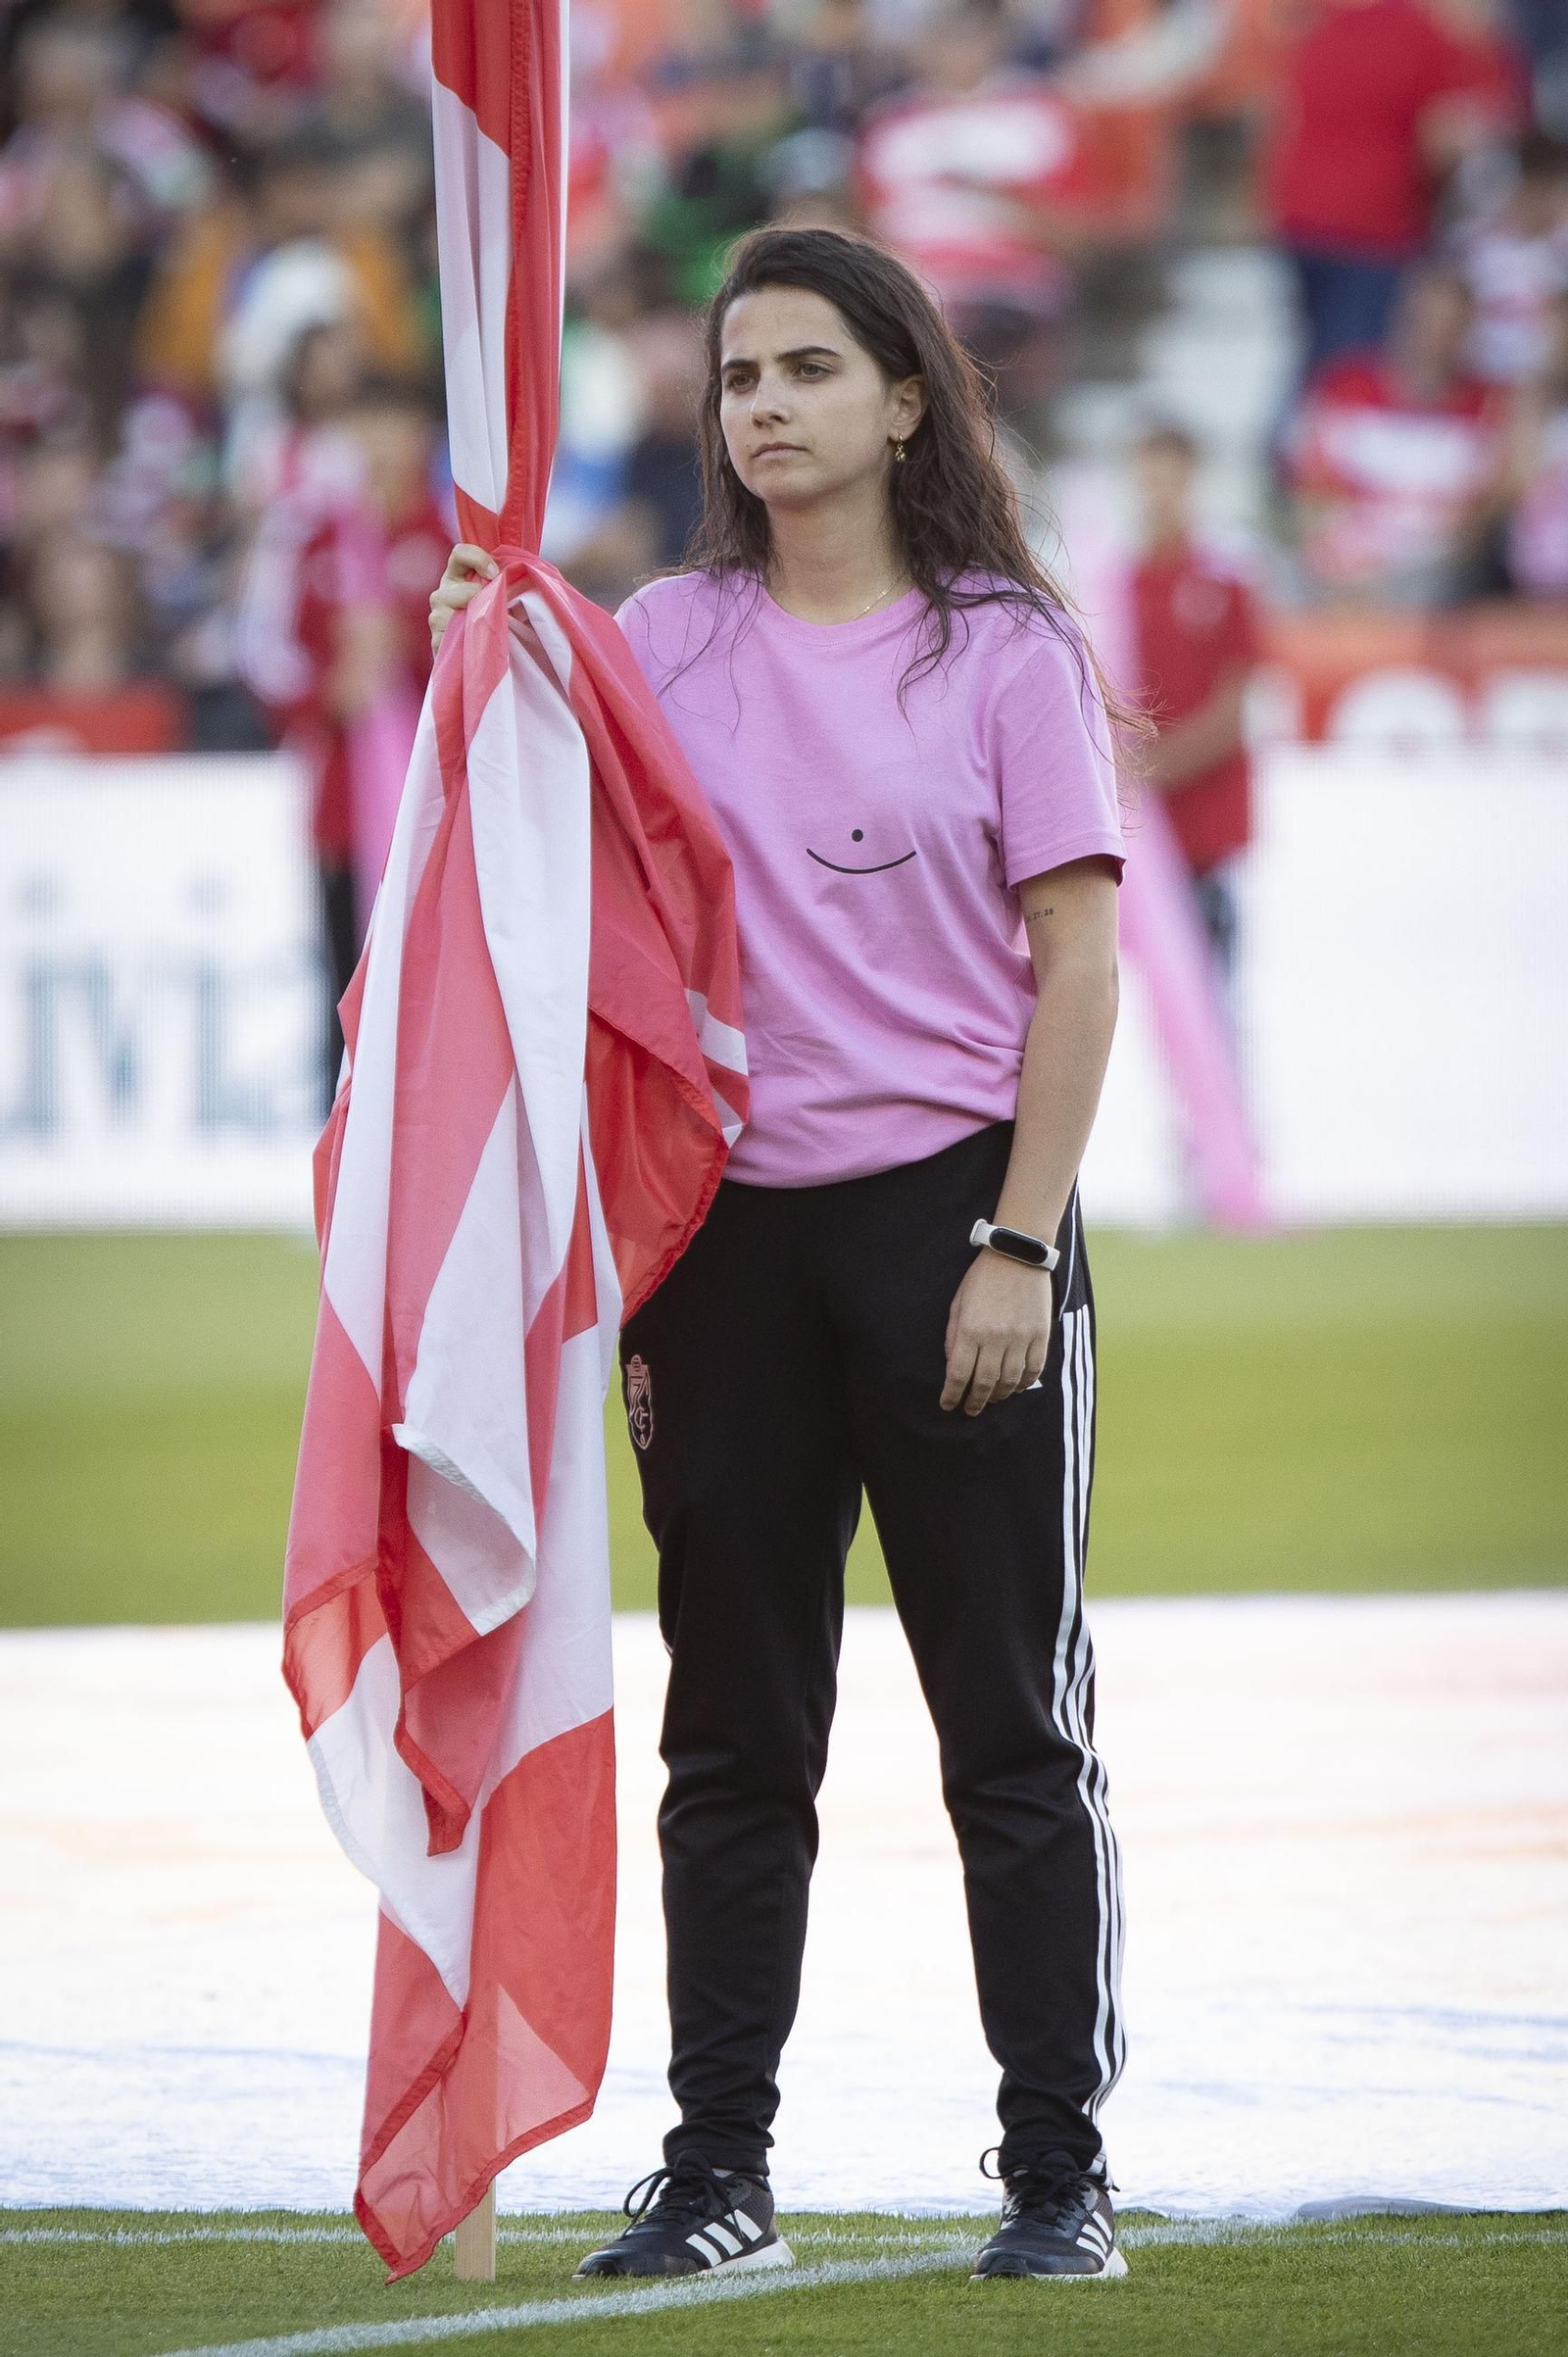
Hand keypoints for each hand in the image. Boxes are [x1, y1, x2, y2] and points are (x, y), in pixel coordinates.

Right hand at [429, 543, 498, 656]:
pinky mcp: (436, 640)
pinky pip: (444, 638)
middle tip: (494, 609)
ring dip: (470, 622)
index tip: (495, 574)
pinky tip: (472, 646)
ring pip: (447, 614)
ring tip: (484, 631)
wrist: (482, 654)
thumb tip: (517, 577)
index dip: (476, 558)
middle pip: (455, 587)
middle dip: (477, 596)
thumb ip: (505, 584)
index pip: (459, 554)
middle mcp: (444, 593)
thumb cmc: (496, 620)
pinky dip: (462, 643)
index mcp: (458, 576)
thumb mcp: (501, 598)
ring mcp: (437, 616)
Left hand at [941, 1249, 1052, 1415]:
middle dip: (975, 1402)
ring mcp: (1021, 1338)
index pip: (958, 1374)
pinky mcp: (1040, 1335)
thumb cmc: (982, 1278)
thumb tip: (952, 1365)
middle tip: (970, 1409)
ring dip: (999, 1395)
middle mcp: (996, 1338)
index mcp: (971, 1330)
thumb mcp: (958, 1303)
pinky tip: (1016, 1387)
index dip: (952, 1394)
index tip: (947, 1405)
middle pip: (984, 1383)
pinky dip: (1025, 1384)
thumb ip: (953, 1335)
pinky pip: (1034, 1369)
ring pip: (1010, 1381)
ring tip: (992, 1399)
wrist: (1017, 1256)